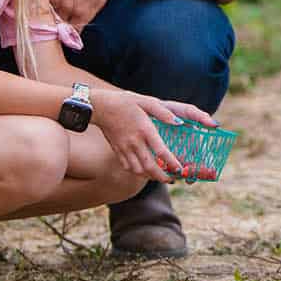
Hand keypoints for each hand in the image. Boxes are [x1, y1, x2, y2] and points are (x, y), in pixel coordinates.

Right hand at [93, 90, 210, 180]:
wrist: (101, 106)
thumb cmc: (125, 102)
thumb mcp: (147, 102)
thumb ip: (163, 112)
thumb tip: (178, 122)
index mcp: (145, 130)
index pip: (161, 151)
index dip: (172, 162)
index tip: (179, 169)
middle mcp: (135, 142)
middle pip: (149, 166)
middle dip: (162, 177)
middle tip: (171, 179)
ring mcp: (124, 148)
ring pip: (138, 170)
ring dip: (150, 176)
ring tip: (159, 176)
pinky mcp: (117, 150)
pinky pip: (127, 167)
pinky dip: (137, 172)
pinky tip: (144, 171)